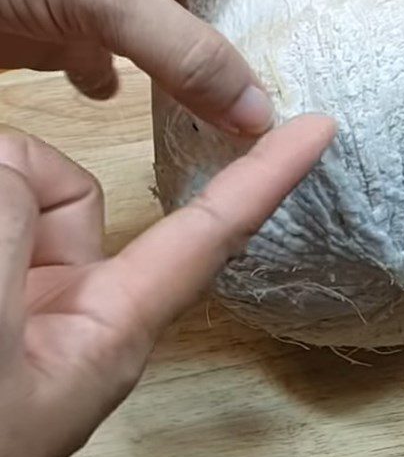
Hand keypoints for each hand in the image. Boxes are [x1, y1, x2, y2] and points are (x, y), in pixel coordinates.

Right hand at [0, 118, 335, 456]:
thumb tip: (18, 168)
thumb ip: (11, 227)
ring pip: (18, 205)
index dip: (270, 174)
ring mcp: (26, 304)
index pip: (214, 230)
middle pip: (75, 199)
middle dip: (20, 183)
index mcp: (115, 326)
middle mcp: (78, 307)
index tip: (320, 131)